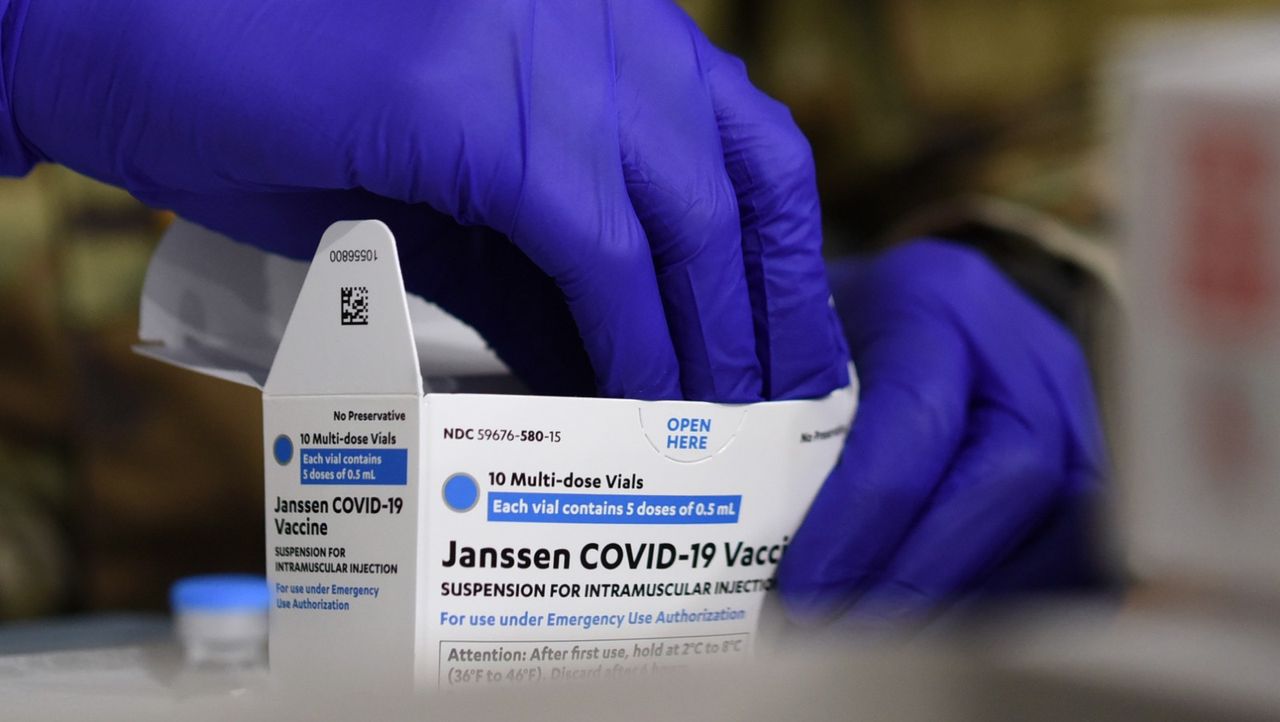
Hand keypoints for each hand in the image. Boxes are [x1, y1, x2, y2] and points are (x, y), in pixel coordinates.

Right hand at [5, 0, 847, 401]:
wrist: (119, 37)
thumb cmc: (276, 104)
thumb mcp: (448, 184)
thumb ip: (544, 254)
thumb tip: (629, 355)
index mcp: (596, 17)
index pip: (747, 135)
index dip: (785, 252)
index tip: (793, 346)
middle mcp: (587, 13)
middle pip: (734, 180)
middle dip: (765, 311)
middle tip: (771, 409)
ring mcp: (533, 43)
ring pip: (678, 215)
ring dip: (703, 336)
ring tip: (709, 423)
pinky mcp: (469, 99)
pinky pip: (591, 242)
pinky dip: (626, 331)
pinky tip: (634, 393)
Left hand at [778, 240, 1107, 627]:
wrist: (928, 311)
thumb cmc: (843, 335)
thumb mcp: (808, 349)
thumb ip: (787, 422)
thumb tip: (733, 540)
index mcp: (936, 301)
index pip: (914, 421)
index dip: (861, 524)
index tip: (805, 594)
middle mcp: (1024, 345)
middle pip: (1009, 475)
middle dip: (922, 574)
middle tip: (846, 634)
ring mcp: (1080, 400)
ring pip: (1063, 520)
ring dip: (974, 599)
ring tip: (891, 641)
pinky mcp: (1102, 454)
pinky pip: (1084, 545)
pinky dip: (1016, 598)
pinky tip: (948, 626)